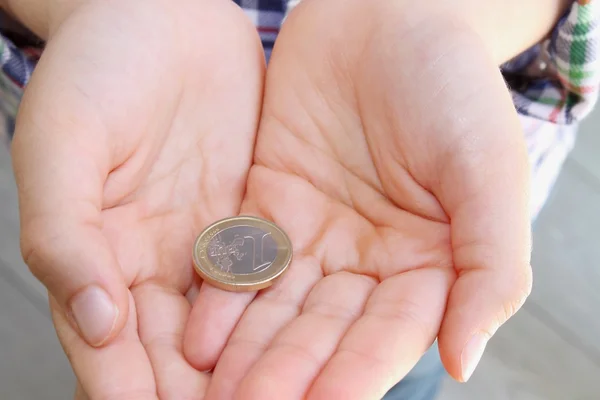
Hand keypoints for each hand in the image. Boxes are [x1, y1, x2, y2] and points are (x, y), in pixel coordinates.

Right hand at [11, 0, 263, 397]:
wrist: (162, 16)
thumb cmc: (97, 68)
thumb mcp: (64, 146)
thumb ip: (65, 234)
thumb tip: (94, 321)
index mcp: (98, 256)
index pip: (114, 351)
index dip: (137, 394)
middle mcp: (153, 265)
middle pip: (176, 357)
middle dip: (208, 399)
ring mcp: (205, 246)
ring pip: (230, 330)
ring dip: (255, 373)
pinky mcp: (250, 221)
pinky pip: (269, 279)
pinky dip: (285, 318)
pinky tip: (314, 346)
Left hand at [183, 1, 532, 397]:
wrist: (387, 14)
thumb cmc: (452, 85)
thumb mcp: (488, 169)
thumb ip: (489, 265)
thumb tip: (465, 358)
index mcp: (428, 261)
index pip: (390, 334)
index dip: (357, 373)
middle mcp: (368, 259)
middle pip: (325, 329)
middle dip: (289, 371)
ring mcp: (316, 234)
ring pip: (279, 305)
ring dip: (248, 348)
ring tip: (214, 388)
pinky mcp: (270, 204)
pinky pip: (245, 257)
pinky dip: (223, 294)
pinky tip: (198, 332)